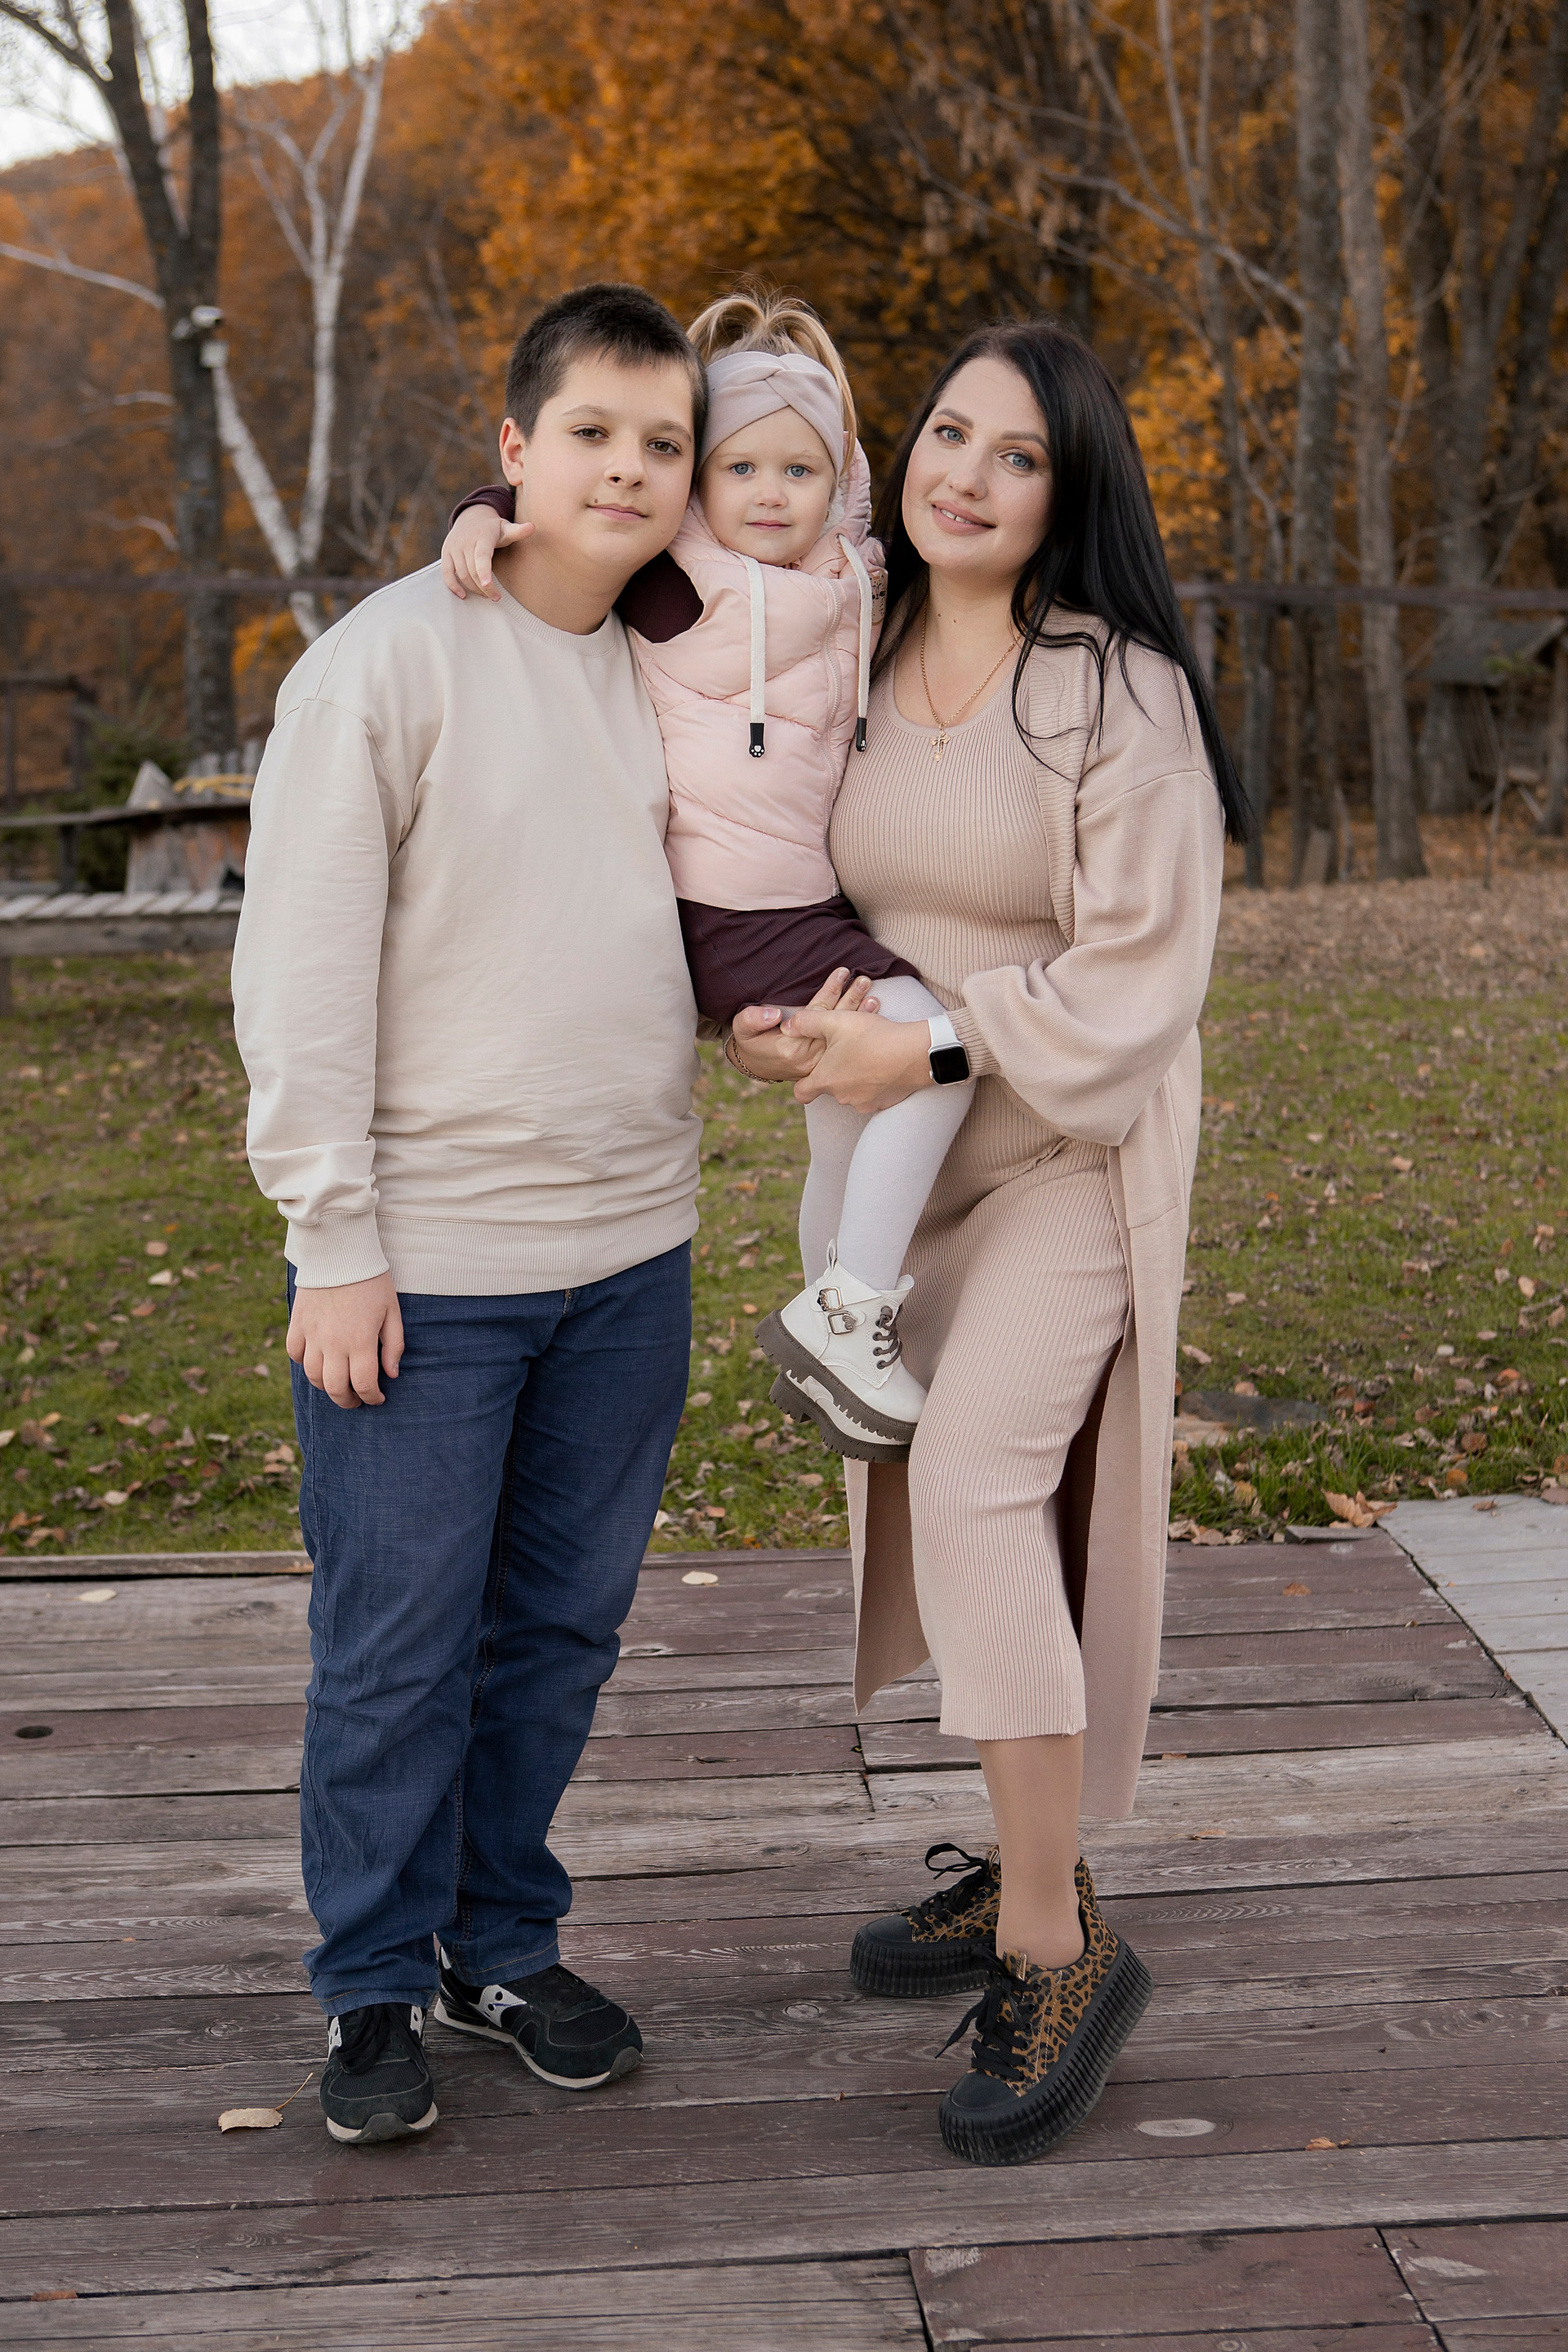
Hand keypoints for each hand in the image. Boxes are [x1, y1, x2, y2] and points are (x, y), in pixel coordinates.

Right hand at [287, 1272, 403, 1408]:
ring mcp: (312, 1335)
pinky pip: (294, 1354)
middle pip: (335, 1388)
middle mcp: (334, 1343)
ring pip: (313, 1376)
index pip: (364, 1385)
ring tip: (337, 1383)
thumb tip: (391, 1375)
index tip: (377, 1398)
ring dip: (326, 1386)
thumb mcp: (392, 1311)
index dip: (372, 1398)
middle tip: (355, 1400)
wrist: (339, 1251)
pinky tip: (316, 1360)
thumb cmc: (371, 1280)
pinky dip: (304, 1362)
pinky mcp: (298, 1323)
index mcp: (361, 1342)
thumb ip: (393, 1345)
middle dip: (347, 1401)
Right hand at [441, 507, 532, 601]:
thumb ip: (518, 531)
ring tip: (486, 595)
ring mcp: (454, 547)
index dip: (484, 571)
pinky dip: (453, 586)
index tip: (488, 584)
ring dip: (473, 588)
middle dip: (484, 587)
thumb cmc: (492, 528)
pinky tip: (463, 595)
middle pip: (472, 570)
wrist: (471, 517)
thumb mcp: (506, 527)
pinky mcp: (446, 553)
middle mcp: (465, 541)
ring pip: (461, 574)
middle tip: (496, 597)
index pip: (482, 556)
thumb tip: (532, 527)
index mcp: (482, 536)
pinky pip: (447, 572)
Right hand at [731, 968, 879, 1082]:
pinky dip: (859, 1028)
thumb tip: (774, 1013)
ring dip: (859, 1013)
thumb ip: (754, 1019)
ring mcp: (821, 1064)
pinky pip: (845, 1045)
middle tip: (864, 980)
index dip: (829, 992)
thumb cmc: (750, 1042)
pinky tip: (872, 1013)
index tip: (841, 973)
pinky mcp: (826, 1065)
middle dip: (850, 1000)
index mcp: (792, 1047)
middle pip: (835, 1025)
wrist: (756, 1065)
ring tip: (872, 994)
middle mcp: (810, 1057)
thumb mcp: (743, 1028)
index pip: (815, 1014)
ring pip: (844, 1036)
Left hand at [786, 1005, 934, 1112]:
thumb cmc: (872, 1036)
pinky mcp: (883, 1104)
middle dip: (834, 1072)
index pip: (801, 1093)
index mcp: (825, 1080)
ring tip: (867, 1054)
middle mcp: (841, 1098)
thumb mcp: (835, 1021)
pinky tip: (883, 1064)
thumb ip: (806, 1022)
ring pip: (851, 1091)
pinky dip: (874, 1083)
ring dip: (855, 1077)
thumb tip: (788, 1026)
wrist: (915, 1053)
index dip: (802, 1081)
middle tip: (847, 1050)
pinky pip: (872, 1094)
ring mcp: (864, 1103)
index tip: (812, 1068)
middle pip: (829, 1088)